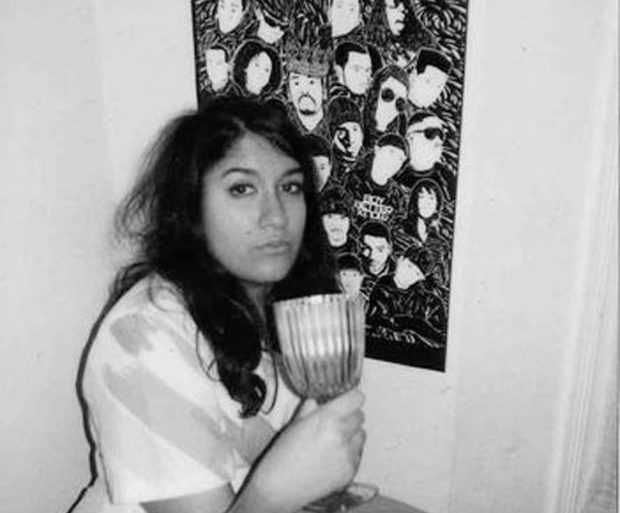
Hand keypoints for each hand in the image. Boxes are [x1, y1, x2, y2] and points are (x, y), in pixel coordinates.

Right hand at [247, 389, 365, 511]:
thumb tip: (320, 399)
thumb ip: (312, 406)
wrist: (280, 485)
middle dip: (349, 416)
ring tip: (333, 441)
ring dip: (352, 435)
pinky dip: (349, 453)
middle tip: (335, 422)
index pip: (356, 398)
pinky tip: (332, 457)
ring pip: (361, 435)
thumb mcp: (295, 422)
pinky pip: (357, 454)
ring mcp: (348, 454)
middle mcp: (341, 434)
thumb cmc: (283, 454)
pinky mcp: (350, 471)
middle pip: (360, 416)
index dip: (351, 398)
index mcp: (327, 418)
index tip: (347, 400)